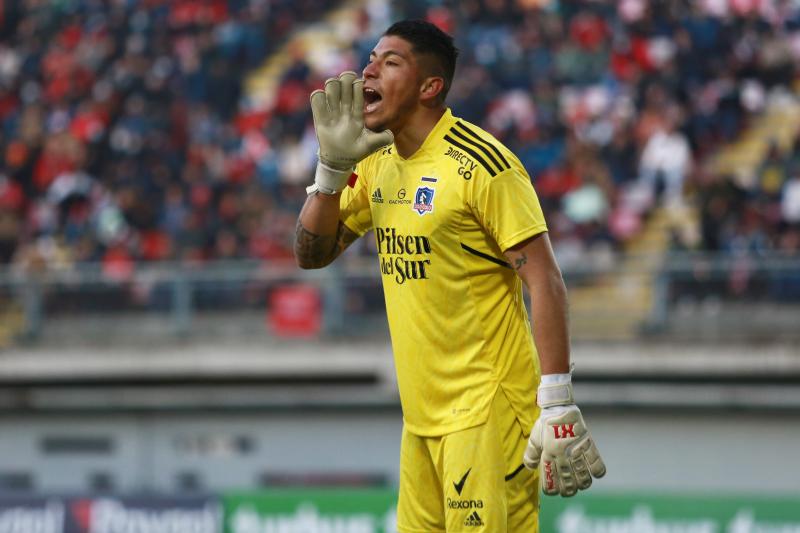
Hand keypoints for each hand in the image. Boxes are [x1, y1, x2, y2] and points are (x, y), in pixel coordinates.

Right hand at [308, 71, 392, 193]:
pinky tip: (323, 105)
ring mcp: (332, 110)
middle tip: (345, 89)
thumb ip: (383, 139)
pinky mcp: (319, 116)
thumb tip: (390, 135)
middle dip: (345, 80)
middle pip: (344, 80)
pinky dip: (319, 96)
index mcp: (357, 110)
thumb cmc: (356, 151)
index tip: (358, 89)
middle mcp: (345, 107)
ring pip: (331, 84)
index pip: (358, 88)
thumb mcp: (371, 145)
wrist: (340, 161)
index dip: (358, 85)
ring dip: (332, 87)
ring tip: (334, 99)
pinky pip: (316, 97)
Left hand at [523, 379, 605, 496]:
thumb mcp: (534, 437)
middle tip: (568, 491)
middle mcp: (563, 455)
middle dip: (568, 491)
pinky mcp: (587, 444)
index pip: (551, 480)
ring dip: (582, 484)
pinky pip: (596, 462)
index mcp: (549, 454)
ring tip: (581, 485)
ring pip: (583, 476)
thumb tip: (530, 467)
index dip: (552, 490)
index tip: (553, 492)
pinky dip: (597, 471)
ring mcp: (576, 450)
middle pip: (568, 482)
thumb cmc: (546, 422)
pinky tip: (594, 474)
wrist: (559, 406)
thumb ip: (531, 454)